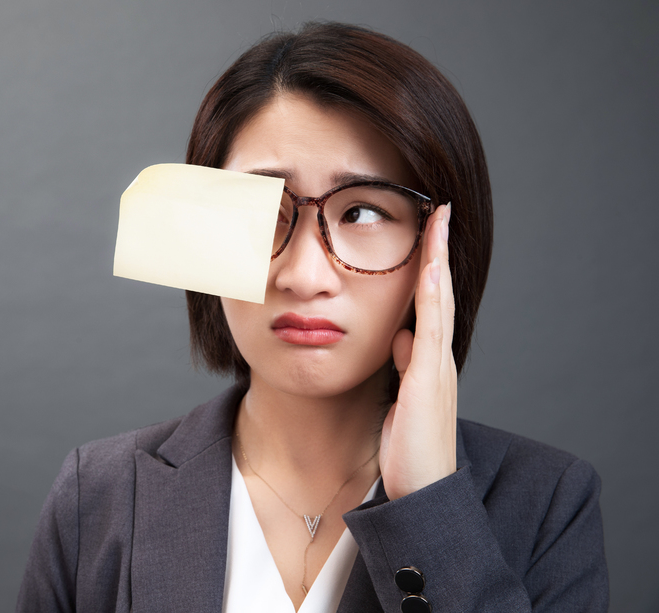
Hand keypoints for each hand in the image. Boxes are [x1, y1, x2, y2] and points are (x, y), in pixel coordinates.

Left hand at [380, 203, 456, 500]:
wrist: (421, 488)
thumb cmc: (409, 446)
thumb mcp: (401, 396)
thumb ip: (404, 364)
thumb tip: (399, 335)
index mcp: (429, 360)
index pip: (431, 303)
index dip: (431, 266)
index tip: (428, 231)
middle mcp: (438, 358)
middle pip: (441, 294)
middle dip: (439, 252)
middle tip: (441, 211)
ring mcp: (437, 368)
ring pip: (440, 304)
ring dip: (438, 262)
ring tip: (438, 222)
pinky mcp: (428, 381)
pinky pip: (430, 331)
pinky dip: (432, 298)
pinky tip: (429, 270)